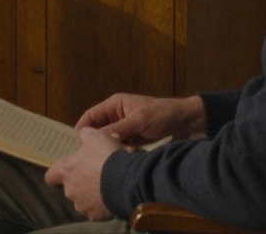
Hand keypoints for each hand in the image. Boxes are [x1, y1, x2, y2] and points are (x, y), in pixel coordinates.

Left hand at [44, 127, 118, 220]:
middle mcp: (69, 190)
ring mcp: (81, 205)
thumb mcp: (94, 136)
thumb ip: (84, 134)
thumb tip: (82, 134)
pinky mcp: (94, 216)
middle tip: (96, 174)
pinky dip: (102, 205)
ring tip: (107, 185)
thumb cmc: (105, 157)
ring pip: (83, 200)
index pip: (51, 176)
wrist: (124, 181)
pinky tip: (112, 195)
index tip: (68, 170)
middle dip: (81, 182)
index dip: (58, 173)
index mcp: (66, 171)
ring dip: (92, 194)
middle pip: (70, 188)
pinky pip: (96, 210)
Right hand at [75, 93, 204, 146]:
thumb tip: (96, 139)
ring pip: (108, 141)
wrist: (186, 122)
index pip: (90, 116)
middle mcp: (116, 116)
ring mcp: (124, 128)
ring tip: (111, 158)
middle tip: (94, 157)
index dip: (83, 129)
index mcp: (114, 105)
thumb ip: (118, 129)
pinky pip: (120, 147)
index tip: (79, 145)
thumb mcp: (139, 120)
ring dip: (109, 149)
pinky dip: (120, 153)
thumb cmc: (162, 115)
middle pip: (97, 130)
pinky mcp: (133, 139)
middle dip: (96, 142)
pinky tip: (124, 159)